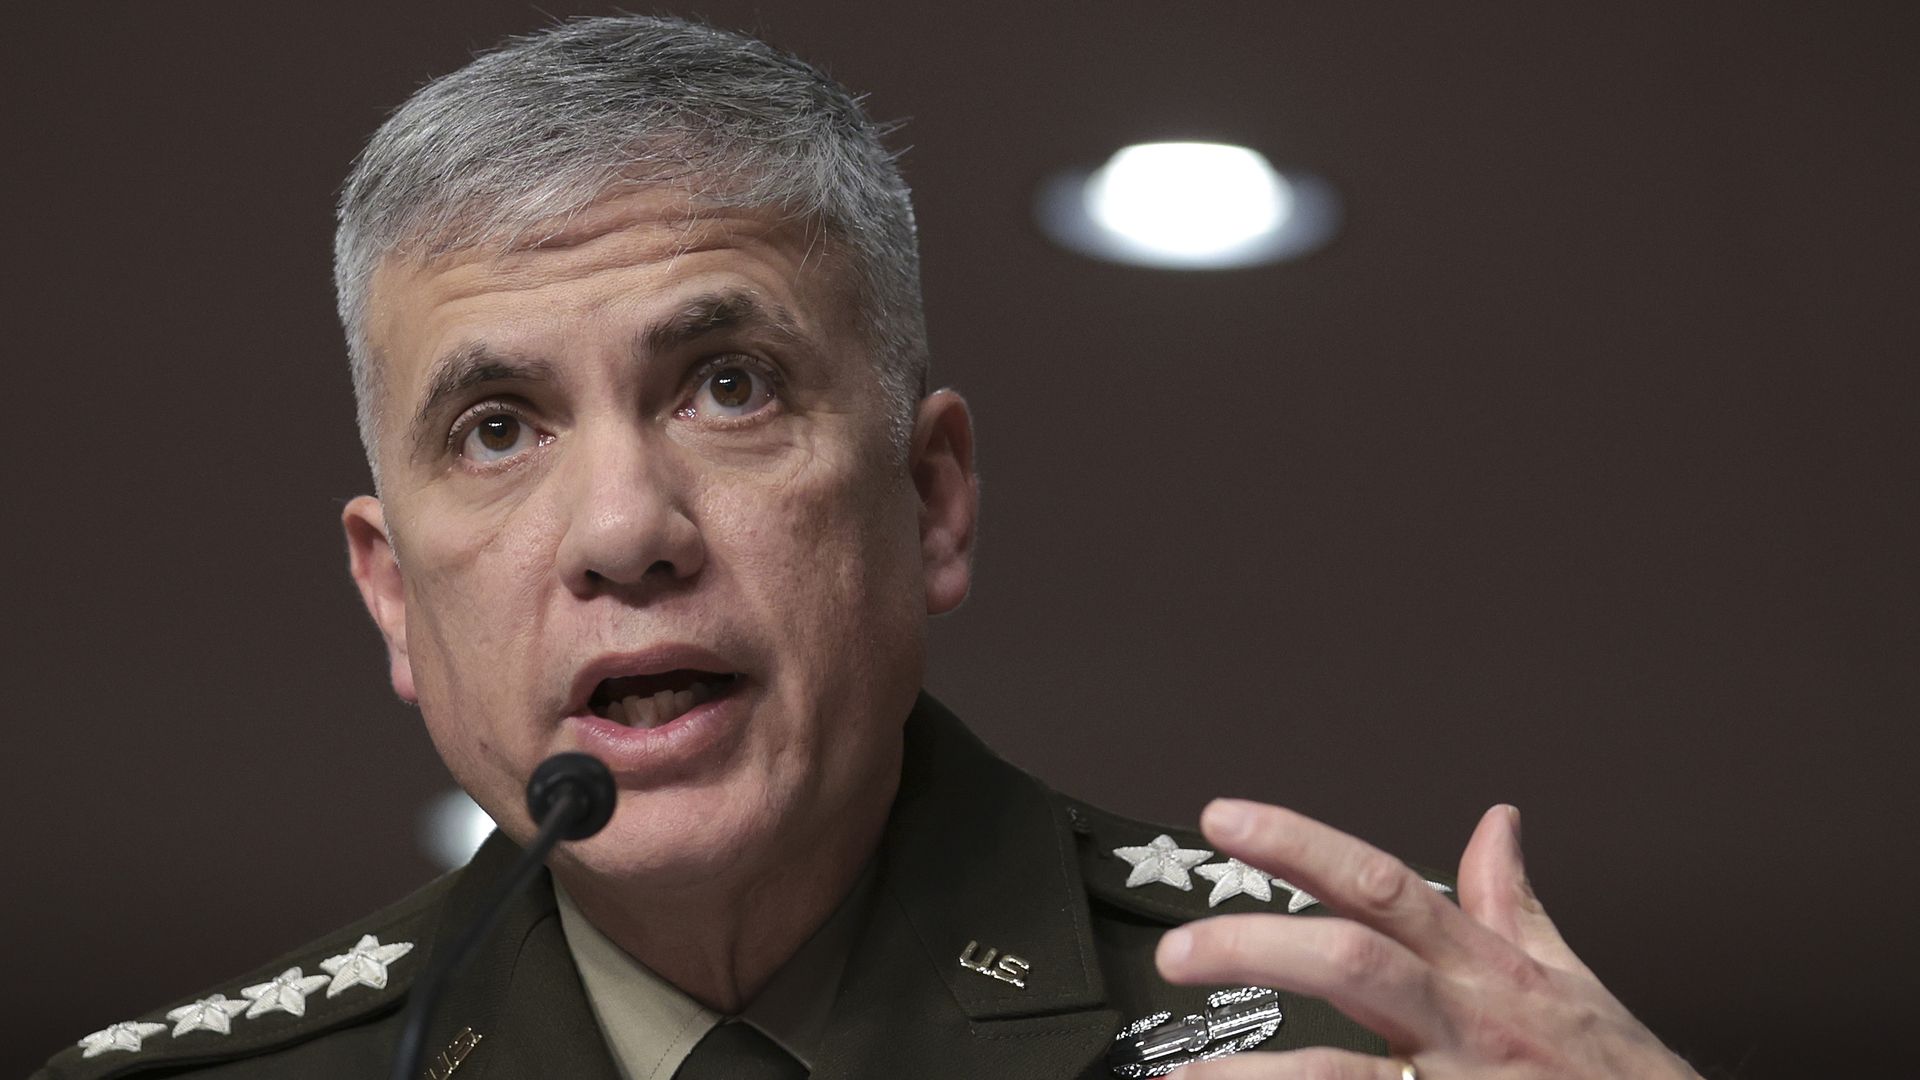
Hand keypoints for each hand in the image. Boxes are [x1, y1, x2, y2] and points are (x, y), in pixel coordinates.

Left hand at [1155, 800, 1700, 1078]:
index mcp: (1482, 968)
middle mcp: (1465, 1022)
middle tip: (1177, 951)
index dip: (1298, 844)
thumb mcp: (1566, 978)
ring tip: (1185, 1072)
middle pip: (1350, 960)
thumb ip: (1512, 902)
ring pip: (1343, 1070)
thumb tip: (1496, 823)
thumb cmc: (1616, 1073)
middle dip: (1256, 947)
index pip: (1380, 882)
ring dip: (1256, 1073)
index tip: (1225, 818)